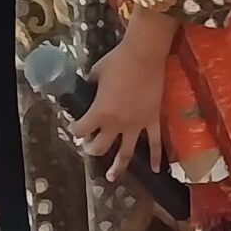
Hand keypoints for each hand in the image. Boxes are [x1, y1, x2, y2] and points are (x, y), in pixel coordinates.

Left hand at [74, 19, 171, 182]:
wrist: (144, 55)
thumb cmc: (117, 61)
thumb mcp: (95, 74)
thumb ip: (90, 87)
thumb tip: (86, 89)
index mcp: (99, 113)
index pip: (80, 130)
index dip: (74, 130)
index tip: (73, 128)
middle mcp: (117, 124)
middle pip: (100, 147)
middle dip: (91, 149)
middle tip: (89, 148)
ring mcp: (137, 125)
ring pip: (125, 154)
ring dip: (117, 167)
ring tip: (111, 176)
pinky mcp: (153, 121)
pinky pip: (155, 144)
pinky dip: (156, 158)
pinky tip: (155, 170)